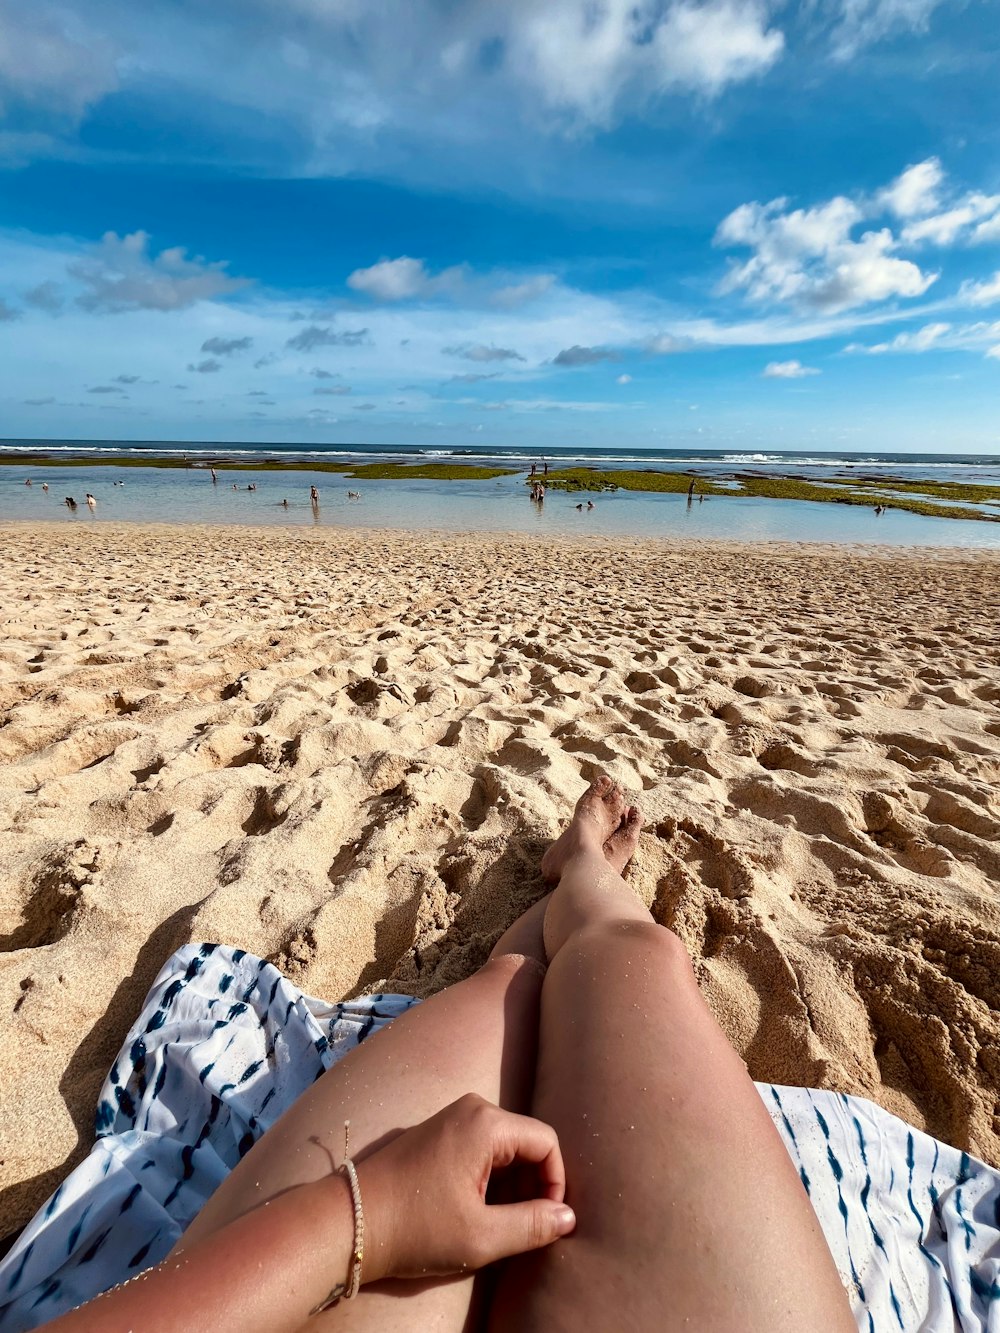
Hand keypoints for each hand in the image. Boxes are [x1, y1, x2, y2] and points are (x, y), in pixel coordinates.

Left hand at [357, 1093, 574, 1282]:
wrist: (348, 1222)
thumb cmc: (415, 1228)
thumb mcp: (481, 1236)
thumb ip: (533, 1225)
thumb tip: (568, 1217)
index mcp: (486, 1124)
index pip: (546, 1143)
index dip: (555, 1184)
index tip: (545, 1222)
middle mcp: (471, 1110)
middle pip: (526, 1143)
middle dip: (533, 1187)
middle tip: (522, 1229)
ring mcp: (451, 1119)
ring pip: (504, 1149)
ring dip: (510, 1188)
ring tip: (496, 1226)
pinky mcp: (436, 1134)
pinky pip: (480, 1150)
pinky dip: (489, 1181)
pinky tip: (473, 1213)